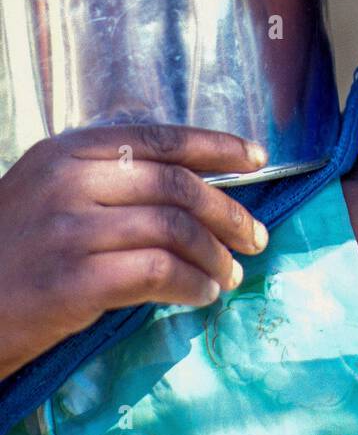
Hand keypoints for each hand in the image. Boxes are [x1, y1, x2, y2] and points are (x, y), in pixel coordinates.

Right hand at [0, 124, 268, 381]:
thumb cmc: (5, 254)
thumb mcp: (44, 193)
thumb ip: (104, 181)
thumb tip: (188, 189)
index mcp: (66, 152)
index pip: (159, 139)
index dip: (216, 147)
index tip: (255, 159)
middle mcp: (70, 181)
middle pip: (177, 185)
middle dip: (228, 210)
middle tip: (256, 236)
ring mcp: (71, 231)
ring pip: (175, 230)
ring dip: (215, 254)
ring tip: (230, 274)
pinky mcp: (74, 282)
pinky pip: (158, 273)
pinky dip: (192, 284)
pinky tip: (202, 294)